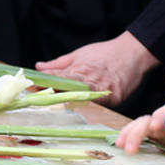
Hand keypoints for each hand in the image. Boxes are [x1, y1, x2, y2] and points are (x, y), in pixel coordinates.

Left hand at [35, 31, 159, 106]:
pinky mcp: (115, 99)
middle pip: (68, 93)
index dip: (44, 85)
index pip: (58, 80)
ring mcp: (103, 92)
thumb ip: (59, 64)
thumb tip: (39, 67)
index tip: (31, 89)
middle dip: (54, 98)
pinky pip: (100, 107)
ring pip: (83, 102)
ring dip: (70, 105)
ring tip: (56, 110)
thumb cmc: (105, 53)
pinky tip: (80, 113)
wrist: (133, 52)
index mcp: (79, 70)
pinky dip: (90, 109)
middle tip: (38, 103)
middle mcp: (90, 82)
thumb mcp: (79, 54)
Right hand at [115, 102, 164, 164]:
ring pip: (141, 125)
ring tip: (121, 145)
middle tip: (130, 146)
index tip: (156, 127)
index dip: (161, 116)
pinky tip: (121, 145)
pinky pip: (140, 136)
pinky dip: (129, 138)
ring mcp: (162, 133)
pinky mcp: (156, 141)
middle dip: (139, 129)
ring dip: (130, 133)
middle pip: (151, 119)